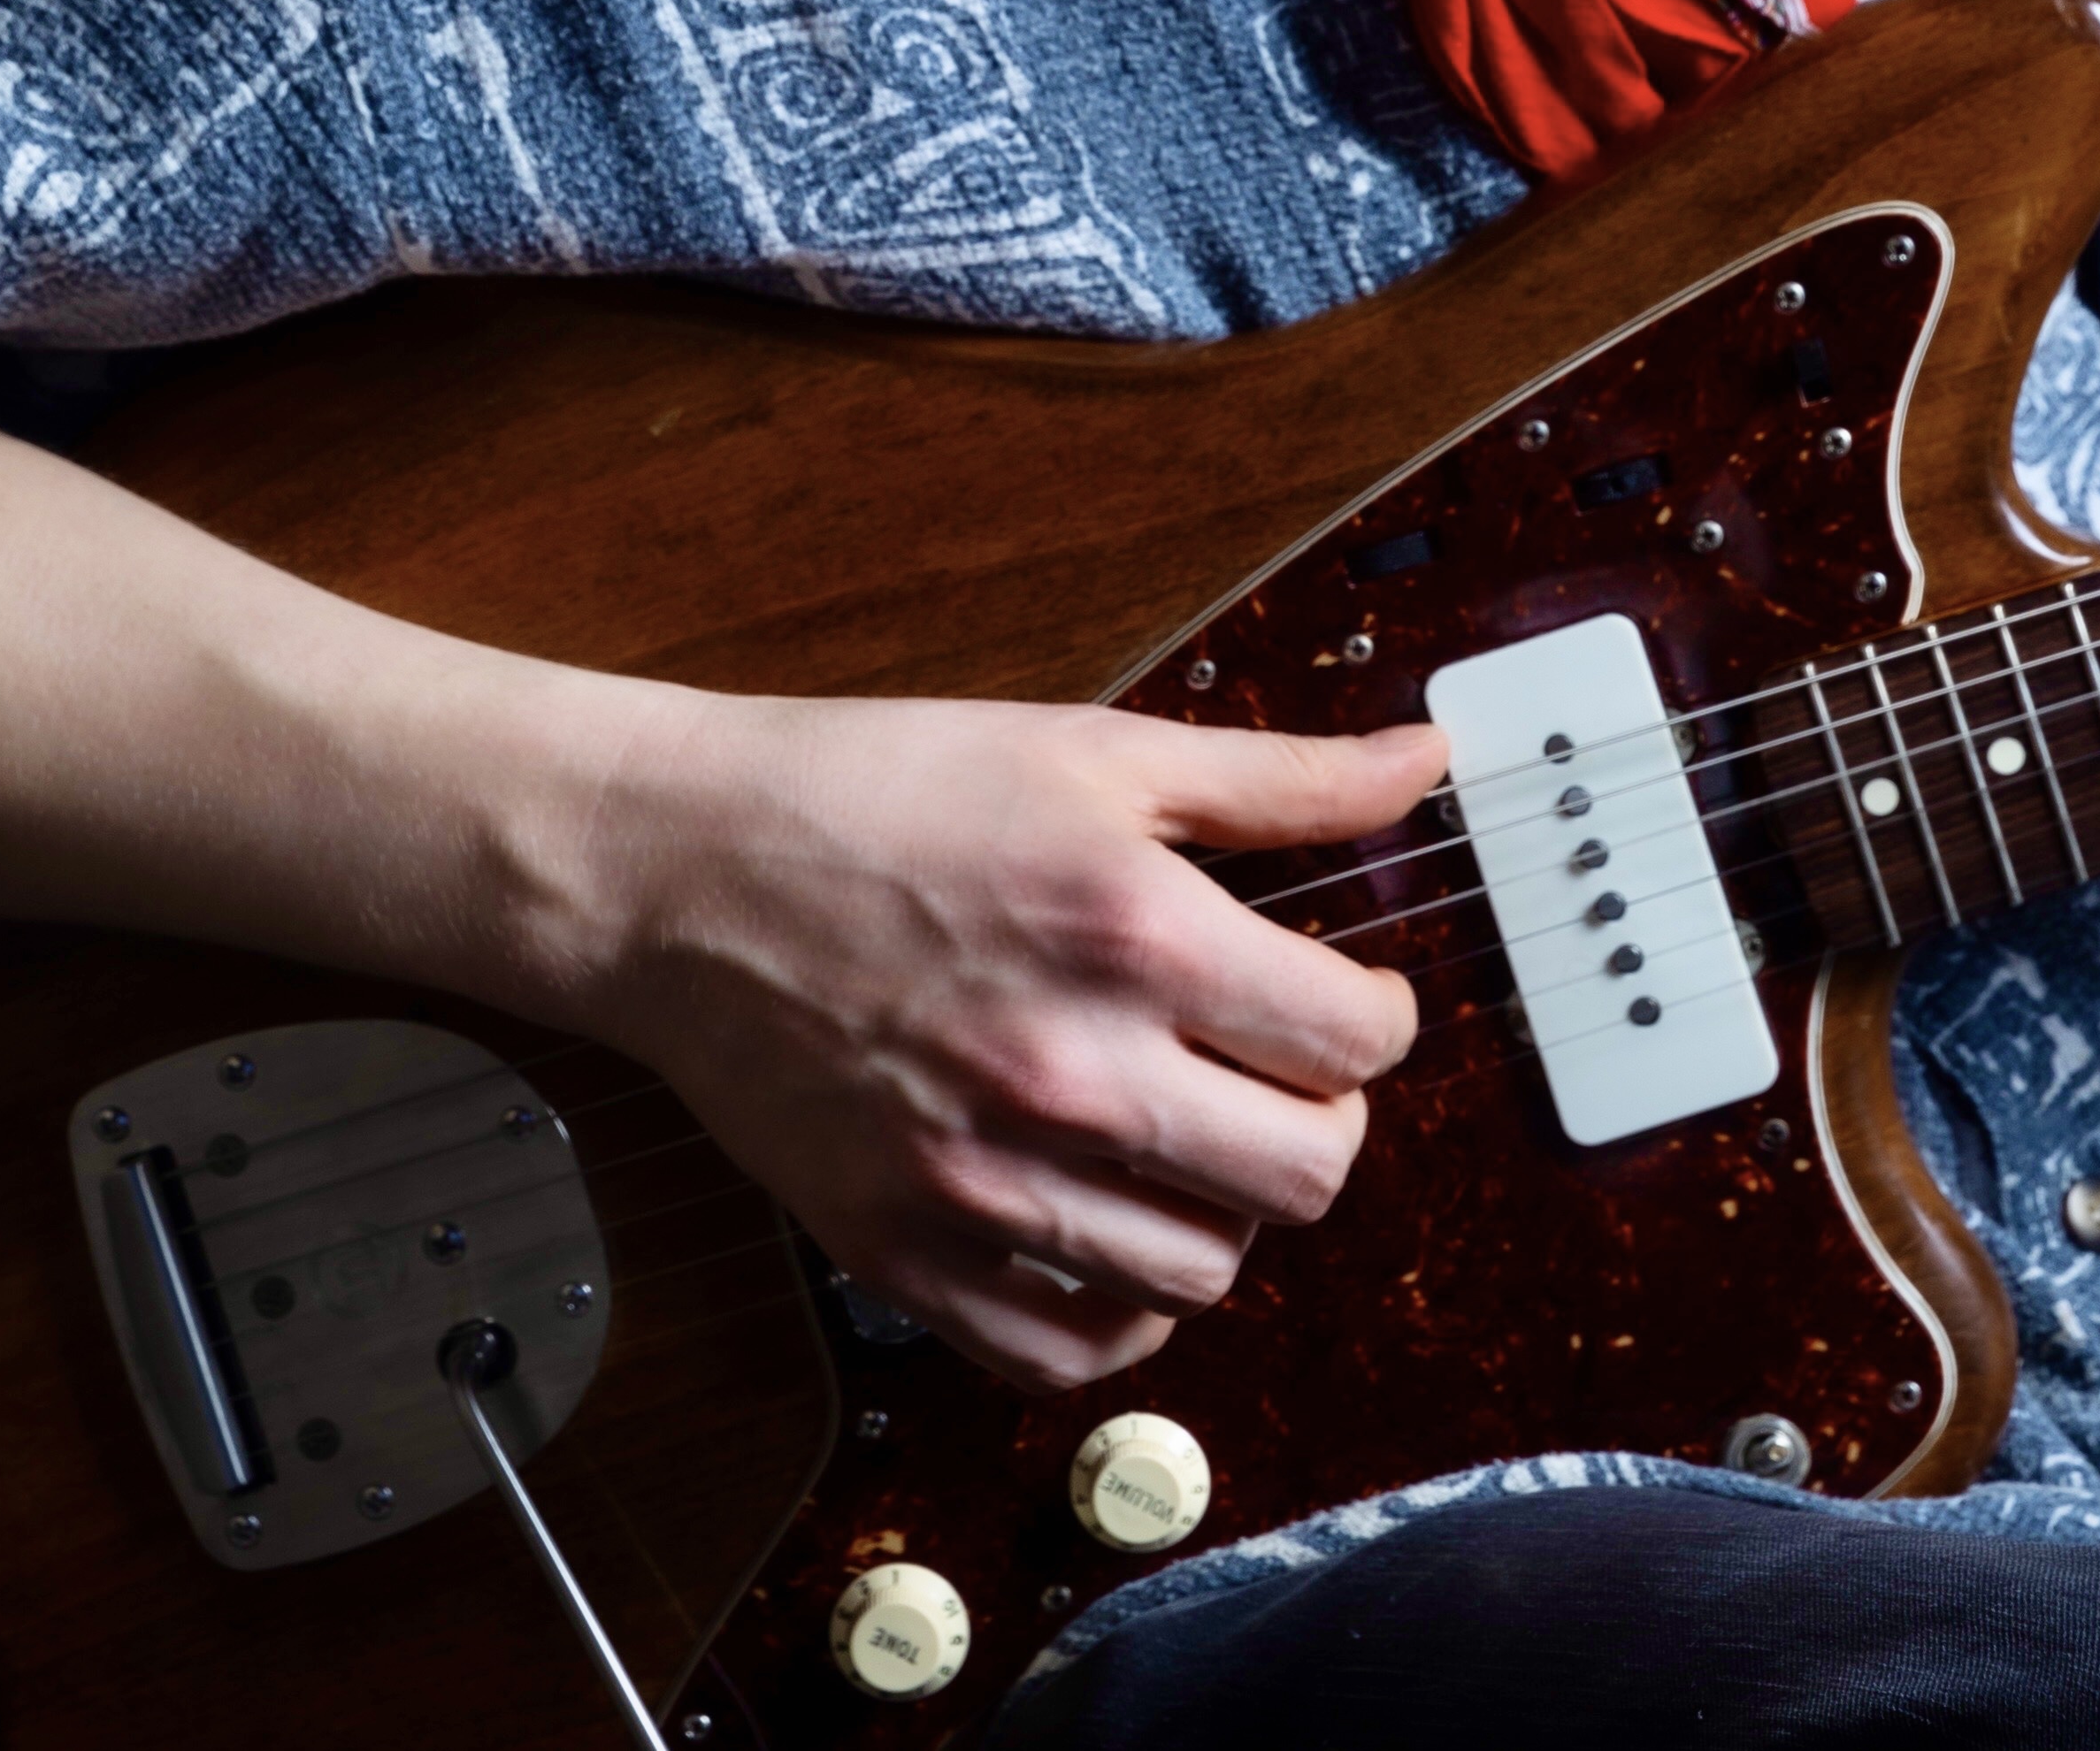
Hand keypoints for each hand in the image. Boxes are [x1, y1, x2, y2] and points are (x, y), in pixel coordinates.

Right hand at [542, 687, 1446, 1392]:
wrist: (678, 872)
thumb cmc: (878, 792)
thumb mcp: (1091, 749)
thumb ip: (1277, 776)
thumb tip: (1421, 763)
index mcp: (1133, 934)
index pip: (1354, 1040)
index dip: (1374, 1013)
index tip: (1336, 992)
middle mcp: (1074, 1076)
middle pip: (1308, 1176)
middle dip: (1321, 1117)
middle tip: (1271, 1066)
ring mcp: (989, 1186)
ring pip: (1208, 1272)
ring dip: (1222, 1206)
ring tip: (1180, 1130)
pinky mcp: (911, 1259)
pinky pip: (1078, 1349)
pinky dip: (1120, 1303)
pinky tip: (1106, 1218)